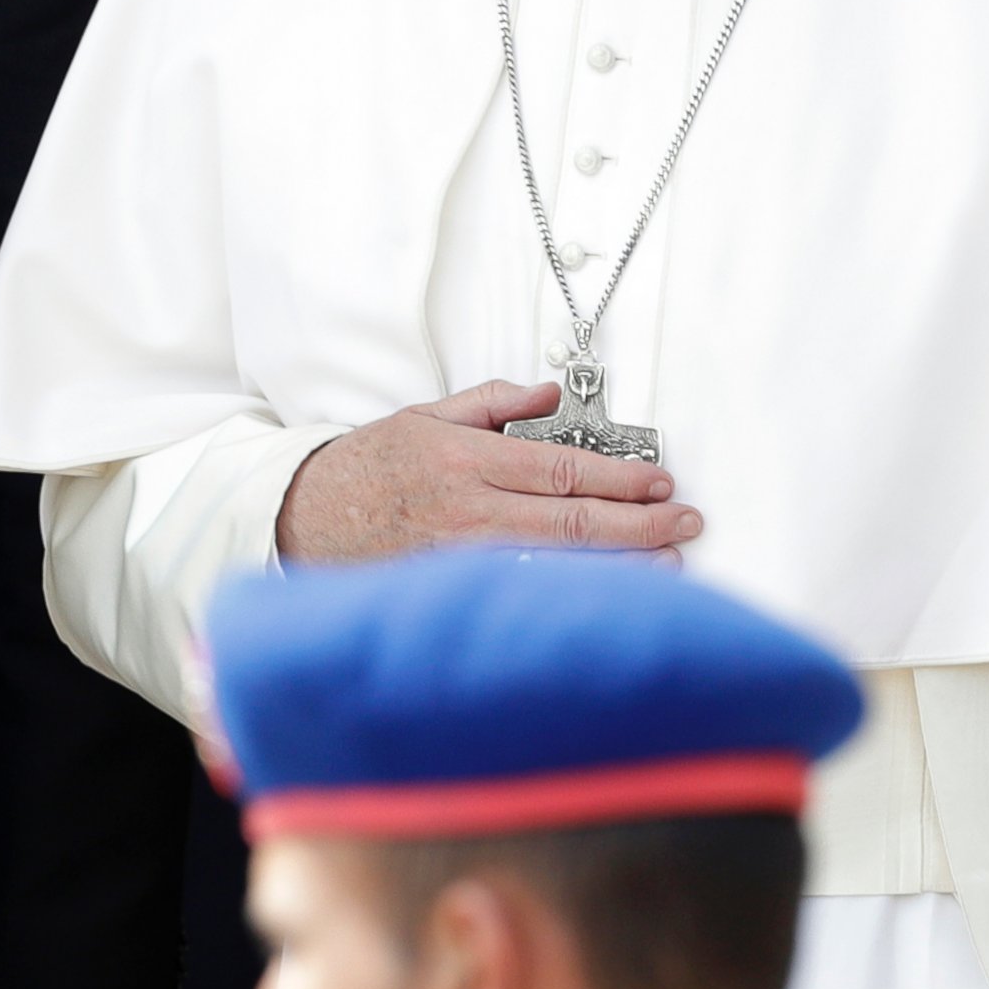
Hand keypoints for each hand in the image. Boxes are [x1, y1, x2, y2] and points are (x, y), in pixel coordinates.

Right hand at [276, 380, 701, 564]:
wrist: (302, 522)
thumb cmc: (367, 468)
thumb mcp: (425, 416)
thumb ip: (492, 401)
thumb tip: (549, 394)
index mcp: (467, 462)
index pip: (563, 471)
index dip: (621, 479)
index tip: (663, 483)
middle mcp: (469, 514)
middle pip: (573, 522)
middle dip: (641, 526)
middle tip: (687, 525)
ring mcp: (462, 561)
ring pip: (558, 565)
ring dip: (619, 566)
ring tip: (669, 565)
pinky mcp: (453, 593)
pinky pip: (525, 593)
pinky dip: (573, 594)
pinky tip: (609, 595)